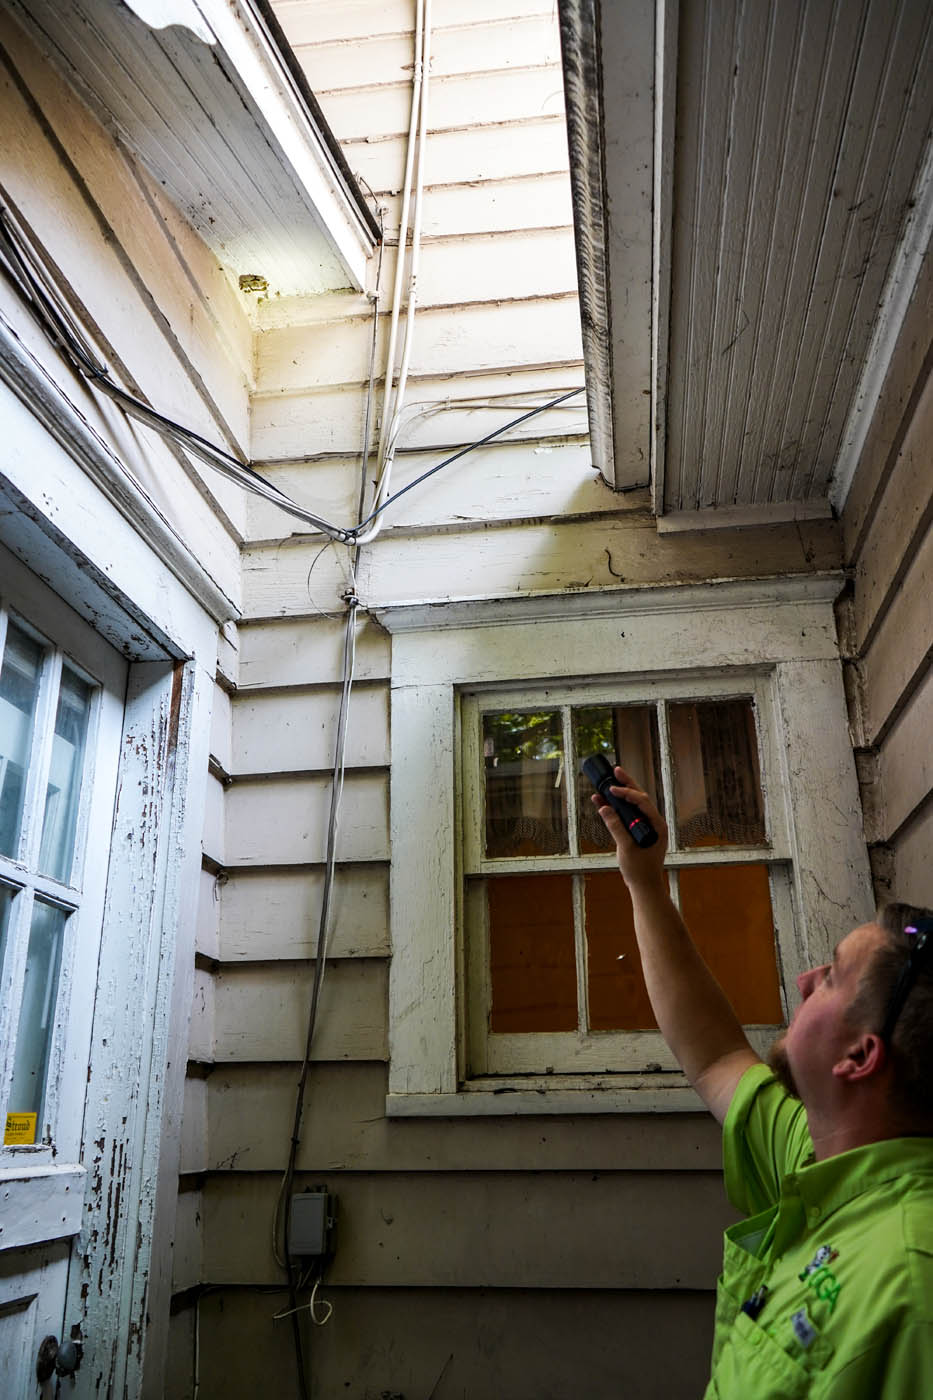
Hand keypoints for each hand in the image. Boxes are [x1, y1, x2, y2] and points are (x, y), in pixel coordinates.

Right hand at [591, 766, 667, 888]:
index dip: (627, 793)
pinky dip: (617, 808)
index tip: (612, 790)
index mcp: (657, 825)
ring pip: (634, 805)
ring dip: (621, 793)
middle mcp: (654, 823)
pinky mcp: (639, 832)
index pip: (642, 802)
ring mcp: (647, 827)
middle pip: (640, 798)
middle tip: (615, 770)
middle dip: (627, 784)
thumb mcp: (625, 848)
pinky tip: (604, 801)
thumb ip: (616, 827)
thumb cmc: (639, 870)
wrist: (645, 887)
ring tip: (609, 780)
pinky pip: (628, 815)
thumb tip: (604, 808)